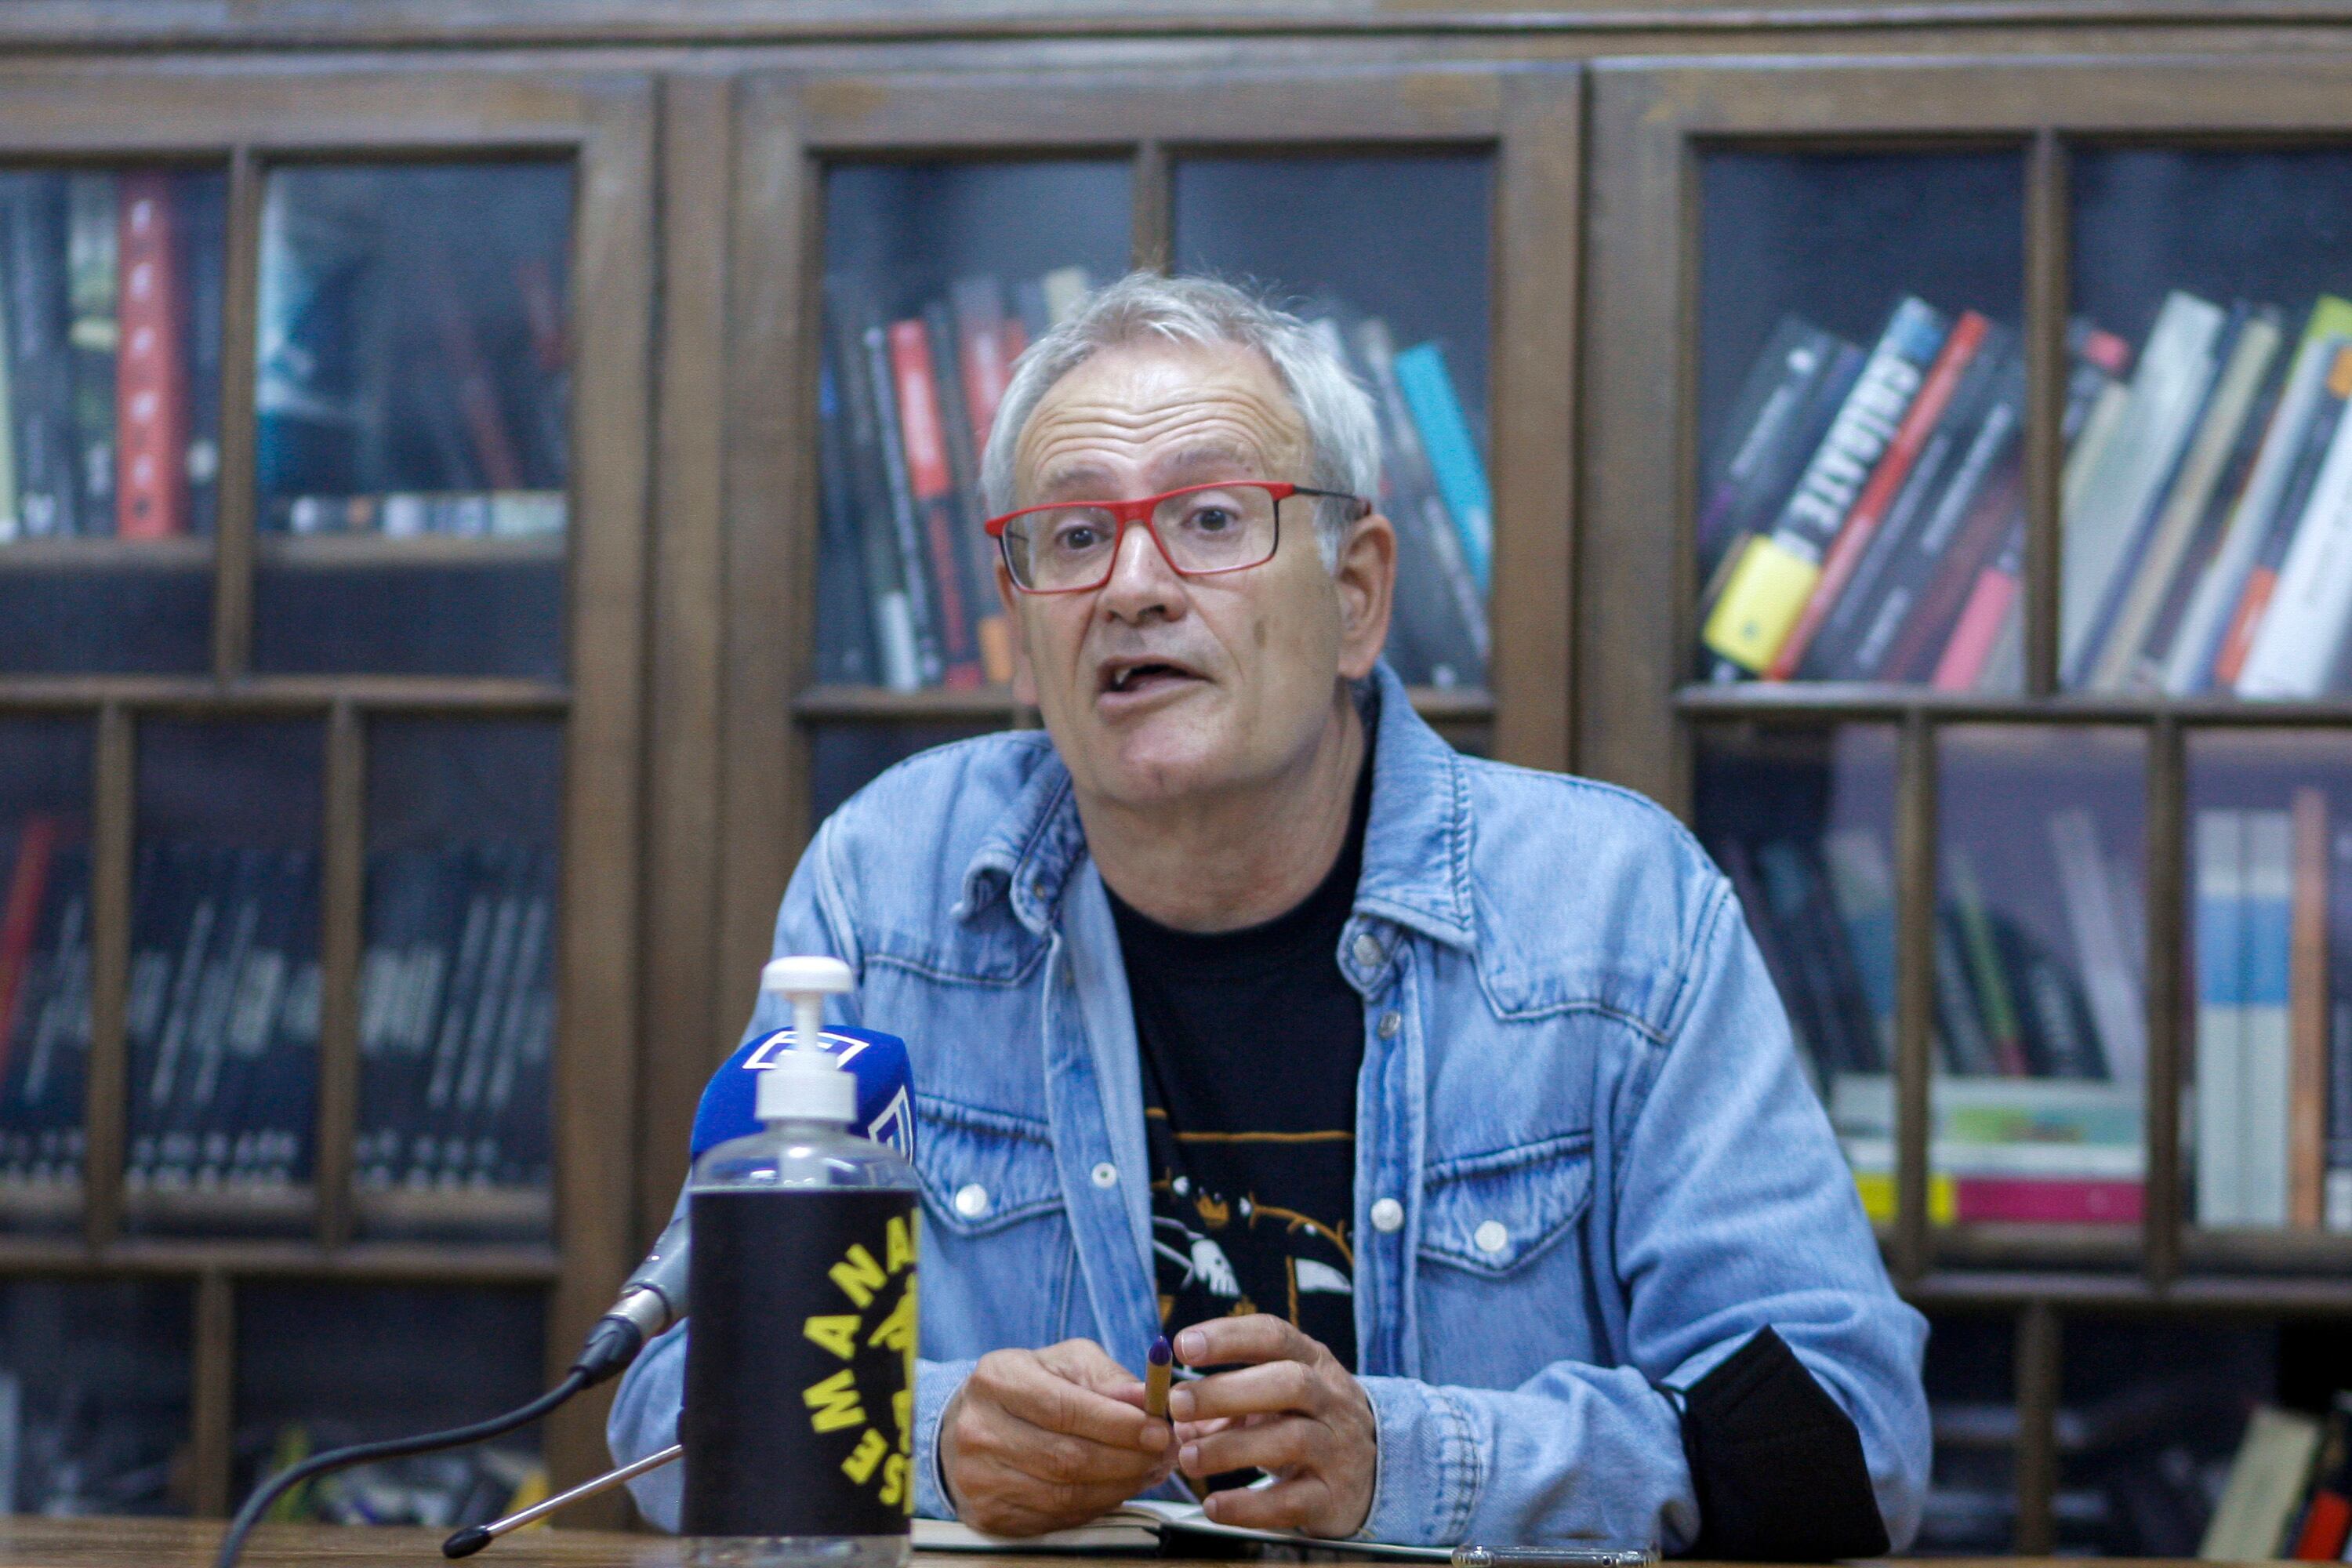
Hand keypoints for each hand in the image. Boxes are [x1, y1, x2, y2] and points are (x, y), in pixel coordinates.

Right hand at [939, 1340, 1174, 1536]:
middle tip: (1163, 1454)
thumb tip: (1148, 1399)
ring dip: (1118, 1487)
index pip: (1065, 1409)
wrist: (968, 1425)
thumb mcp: (1065, 1363)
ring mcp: (980, 1478)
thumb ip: (1108, 1378)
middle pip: (1066, 1458)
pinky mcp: (990, 1514)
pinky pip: (1056, 1518)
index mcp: (998, 1380)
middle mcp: (980, 1430)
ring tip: (1147, 1471)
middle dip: (1127, 1459)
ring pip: (1064, 1494)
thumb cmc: (1028, 1387)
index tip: (1158, 1429)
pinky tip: (1115, 1488)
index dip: (1118, 1424)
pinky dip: (1095, 1506)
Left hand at [1167, 1314, 1377, 1538]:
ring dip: (1232, 1448)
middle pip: (1289, 1383)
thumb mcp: (1272, 1399)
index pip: (1274, 1336)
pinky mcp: (1334, 1497)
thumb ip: (1217, 1401)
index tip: (1182, 1345)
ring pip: (1292, 1440)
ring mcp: (1337, 1448)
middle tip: (1178, 1403)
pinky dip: (1249, 1506)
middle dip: (1228, 1391)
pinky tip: (1214, 1506)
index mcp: (1312, 1362)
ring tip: (1188, 1458)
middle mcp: (1331, 1399)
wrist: (1372, 1472)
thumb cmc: (1304, 1422)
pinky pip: (1292, 1501)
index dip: (1229, 1337)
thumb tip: (1157, 1407)